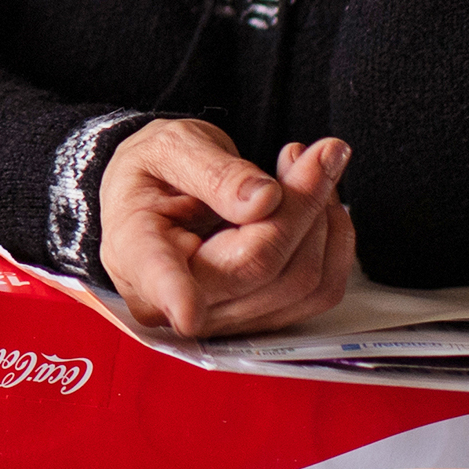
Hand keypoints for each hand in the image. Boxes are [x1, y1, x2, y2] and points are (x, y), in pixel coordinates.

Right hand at [95, 121, 355, 335]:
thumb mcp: (170, 148)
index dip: (175, 295)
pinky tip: (316, 205)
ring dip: (322, 218)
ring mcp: (218, 319)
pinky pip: (319, 292)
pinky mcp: (259, 321)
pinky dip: (333, 241)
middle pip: (258, 266)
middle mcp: (171, 302)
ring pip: (300, 282)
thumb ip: (213, 171)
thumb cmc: (155, 172)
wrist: (159, 198)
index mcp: (136, 250)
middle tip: (320, 150)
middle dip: (303, 203)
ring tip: (308, 167)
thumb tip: (264, 200)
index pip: (159, 276)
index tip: (187, 313)